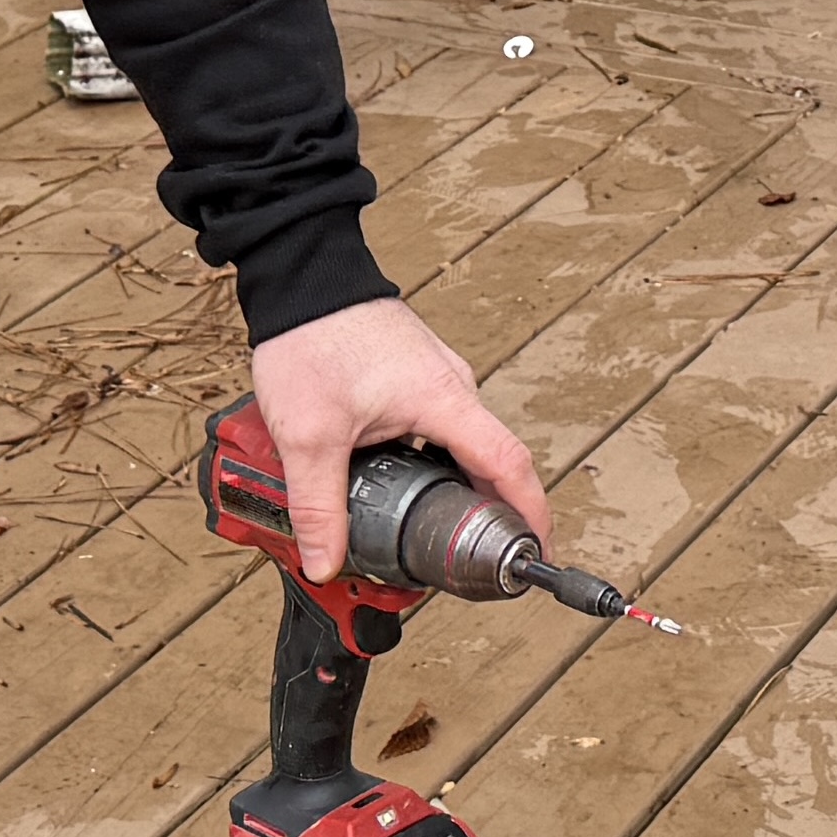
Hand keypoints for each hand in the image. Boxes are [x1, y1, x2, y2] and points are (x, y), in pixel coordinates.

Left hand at [246, 294, 549, 585]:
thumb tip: (325, 561)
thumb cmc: (313, 336)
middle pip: (487, 462)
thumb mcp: (309, 433)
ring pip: (456, 446)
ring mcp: (434, 380)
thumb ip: (318, 504)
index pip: (509, 463)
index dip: (530, 512)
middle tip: (468, 560)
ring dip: (448, 488)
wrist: (301, 274)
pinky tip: (395, 482)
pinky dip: (426, 462)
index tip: (535, 550)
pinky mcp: (413, 376)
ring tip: (427, 529)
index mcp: (443, 399)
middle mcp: (451, 387)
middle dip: (483, 514)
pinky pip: (434, 428)